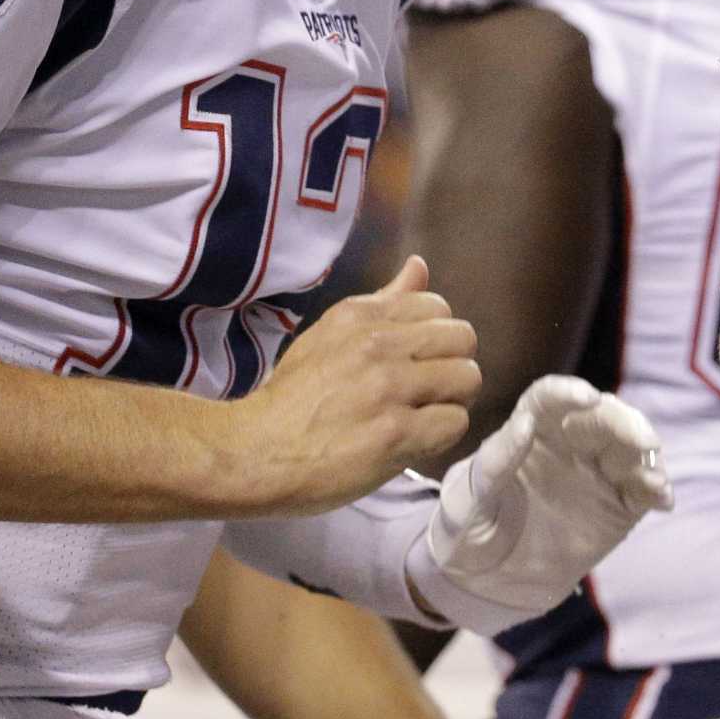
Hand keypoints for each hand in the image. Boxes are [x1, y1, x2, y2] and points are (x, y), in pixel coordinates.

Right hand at [232, 258, 478, 515]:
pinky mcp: (395, 433)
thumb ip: (383, 302)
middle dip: (452, 365)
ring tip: (423, 417)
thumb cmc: (291, 398)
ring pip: (466, 378)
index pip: (437, 306)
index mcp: (360, 315)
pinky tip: (415, 441)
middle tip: (427, 391)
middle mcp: (378, 344)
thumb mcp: (330, 334)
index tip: (416, 361)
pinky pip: (454, 422)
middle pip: (463, 339)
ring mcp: (389, 388)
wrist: (253, 453)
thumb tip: (419, 265)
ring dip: (451, 401)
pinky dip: (441, 435)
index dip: (435, 337)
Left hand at [413, 375, 670, 632]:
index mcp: (529, 429)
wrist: (490, 581)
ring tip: (653, 480)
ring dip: (648, 455)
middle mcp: (570, 442)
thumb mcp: (468, 500)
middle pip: (602, 416)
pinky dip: (657, 489)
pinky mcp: (618, 505)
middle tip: (643, 441)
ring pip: (630, 447)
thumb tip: (523, 423)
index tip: (587, 397)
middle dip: (626, 423)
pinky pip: (643, 489)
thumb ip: (495, 462)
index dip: (568, 392)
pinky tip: (662, 500)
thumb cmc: (470, 529)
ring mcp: (598, 472)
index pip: (550, 398)